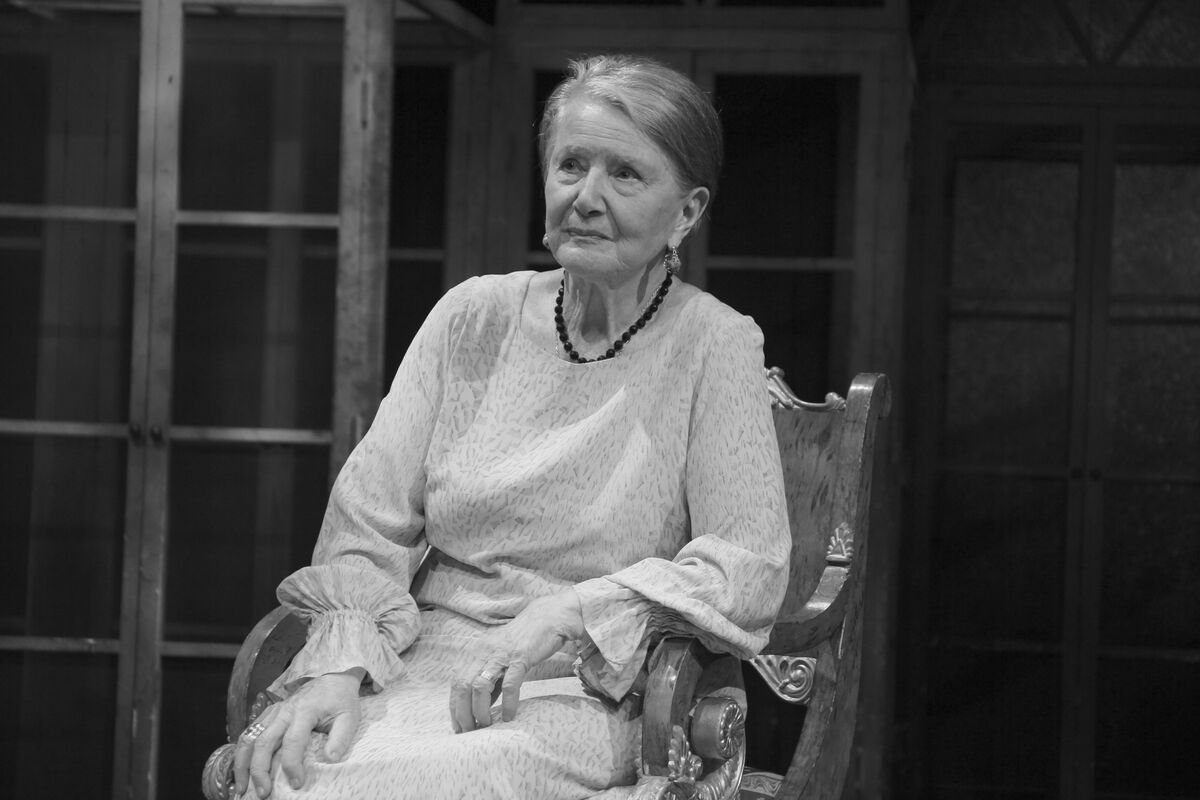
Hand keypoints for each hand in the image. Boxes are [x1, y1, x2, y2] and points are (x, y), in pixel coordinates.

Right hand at [233, 668, 363, 798]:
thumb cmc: (341, 701)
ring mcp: (273, 712)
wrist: (333, 681)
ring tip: (241, 787)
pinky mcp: (268, 715)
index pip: (293, 741)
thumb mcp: (349, 717)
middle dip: (259, 770)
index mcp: (305, 711)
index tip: (296, 784)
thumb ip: (341, 738)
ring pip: (249, 737)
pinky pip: (248, 733)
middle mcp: (284, 711)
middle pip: (264, 742)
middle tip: (263, 793)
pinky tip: (240, 770)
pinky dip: (241, 753)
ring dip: (242, 764)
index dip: (292, 765)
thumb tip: (330, 759)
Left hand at [449, 590, 583, 732]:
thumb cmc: (525, 640)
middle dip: (463, 713)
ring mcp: (501, 654)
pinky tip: (509, 716)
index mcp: (476, 652)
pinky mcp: (520, 657)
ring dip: (480, 710)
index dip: (454, 707)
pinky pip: (510, 684)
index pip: (456, 682)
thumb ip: (492, 680)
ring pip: (480, 686)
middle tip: (469, 731)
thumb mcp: (501, 658)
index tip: (458, 726)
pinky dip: (507, 703)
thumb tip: (483, 706)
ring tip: (486, 725)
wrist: (549, 617)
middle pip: (462, 686)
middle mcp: (483, 652)